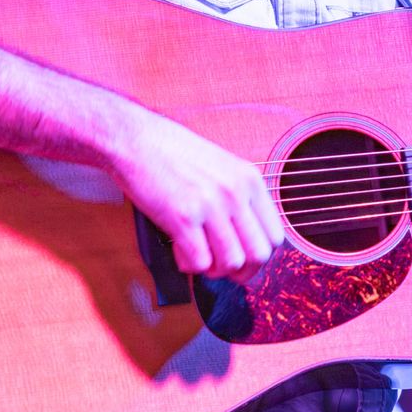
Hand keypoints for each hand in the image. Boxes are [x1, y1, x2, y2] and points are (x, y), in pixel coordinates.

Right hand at [110, 110, 285, 282]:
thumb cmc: (173, 153)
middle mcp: (236, 193)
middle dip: (242, 271)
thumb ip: (239, 197)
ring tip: (197, 254)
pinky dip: (188, 264)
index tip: (245, 260)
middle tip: (223, 268)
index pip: (276, 236)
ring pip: (231, 263)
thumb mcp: (222, 167)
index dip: (260, 257)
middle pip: (259, 255)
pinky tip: (179, 248)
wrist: (136, 140)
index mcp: (250, 179)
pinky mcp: (183, 217)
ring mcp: (211, 205)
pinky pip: (199, 262)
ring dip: (213, 269)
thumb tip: (247, 238)